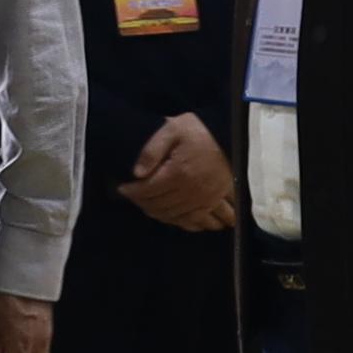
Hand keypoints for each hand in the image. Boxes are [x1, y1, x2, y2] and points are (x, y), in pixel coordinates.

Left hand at [117, 114, 238, 236]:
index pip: (147, 190)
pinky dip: (182, 222)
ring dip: (158, 214)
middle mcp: (191, 191)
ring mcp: (204, 199)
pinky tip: (174, 217)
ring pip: (175, 216)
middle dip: (142, 203)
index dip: (131, 191)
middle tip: (134, 196)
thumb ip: (152, 150)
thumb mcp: (172, 130)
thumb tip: (137, 173)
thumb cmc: (199, 130)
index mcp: (178, 173)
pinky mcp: (214, 202)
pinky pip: (196, 220)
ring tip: (148, 205)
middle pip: (159, 206)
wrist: (230, 134)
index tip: (122, 188)